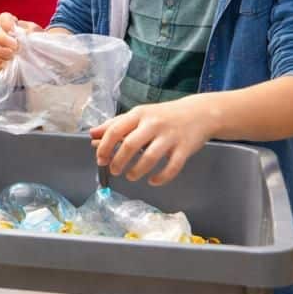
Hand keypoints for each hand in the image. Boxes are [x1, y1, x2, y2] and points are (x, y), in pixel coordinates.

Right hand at [0, 12, 39, 70]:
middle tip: (16, 47)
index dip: (6, 23)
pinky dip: (1, 65)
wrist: (39, 56)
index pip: (2, 18)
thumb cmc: (36, 41)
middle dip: (3, 40)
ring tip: (13, 57)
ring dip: (1, 53)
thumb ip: (30, 30)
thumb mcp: (36, 33)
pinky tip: (10, 65)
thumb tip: (23, 34)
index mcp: (9, 25)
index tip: (13, 29)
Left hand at [90, 95, 215, 186]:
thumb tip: (92, 134)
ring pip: (150, 157)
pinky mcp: (185, 149)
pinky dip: (161, 177)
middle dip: (118, 161)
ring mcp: (170, 137)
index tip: (100, 159)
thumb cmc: (163, 116)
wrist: (200, 113)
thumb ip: (116, 124)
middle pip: (130, 145)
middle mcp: (154, 124)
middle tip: (114, 170)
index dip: (104, 147)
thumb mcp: (138, 115)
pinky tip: (153, 181)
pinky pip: (172, 167)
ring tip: (130, 176)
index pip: (115, 130)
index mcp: (139, 114)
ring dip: (137, 171)